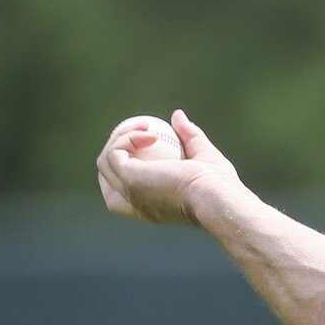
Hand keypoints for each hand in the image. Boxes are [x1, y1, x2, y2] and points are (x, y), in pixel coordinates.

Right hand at [96, 110, 239, 226]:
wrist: (219, 196)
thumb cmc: (219, 185)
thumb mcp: (204, 156)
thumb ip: (191, 137)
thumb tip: (178, 116)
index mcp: (149, 208)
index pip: (120, 188)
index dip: (123, 162)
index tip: (142, 141)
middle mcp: (134, 206)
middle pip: (106, 176)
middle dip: (114, 148)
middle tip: (138, 130)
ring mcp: (129, 195)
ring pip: (104, 162)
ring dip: (120, 138)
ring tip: (147, 128)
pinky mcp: (129, 180)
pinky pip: (114, 153)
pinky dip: (127, 137)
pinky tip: (151, 133)